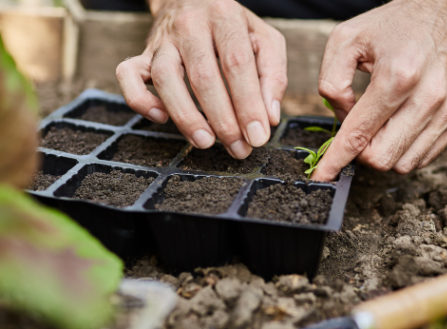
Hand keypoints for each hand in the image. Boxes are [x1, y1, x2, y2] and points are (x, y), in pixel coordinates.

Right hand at [116, 0, 286, 158]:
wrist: (193, 0)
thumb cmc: (234, 28)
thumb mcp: (265, 40)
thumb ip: (273, 75)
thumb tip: (269, 118)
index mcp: (225, 17)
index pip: (237, 64)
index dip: (248, 104)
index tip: (258, 136)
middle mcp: (190, 25)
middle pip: (203, 76)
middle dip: (223, 120)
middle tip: (239, 148)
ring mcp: (163, 40)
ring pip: (165, 78)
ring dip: (186, 116)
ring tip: (206, 142)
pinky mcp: (142, 53)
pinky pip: (127, 75)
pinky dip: (140, 100)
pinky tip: (161, 118)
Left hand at [312, 0, 446, 180]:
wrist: (441, 15)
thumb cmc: (391, 27)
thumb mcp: (345, 40)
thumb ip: (331, 82)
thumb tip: (341, 118)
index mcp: (397, 76)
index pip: (360, 134)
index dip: (336, 160)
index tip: (322, 176)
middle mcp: (428, 97)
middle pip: (381, 157)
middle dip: (360, 152)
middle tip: (355, 130)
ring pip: (402, 164)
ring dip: (382, 152)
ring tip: (378, 123)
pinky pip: (422, 157)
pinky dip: (402, 150)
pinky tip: (396, 126)